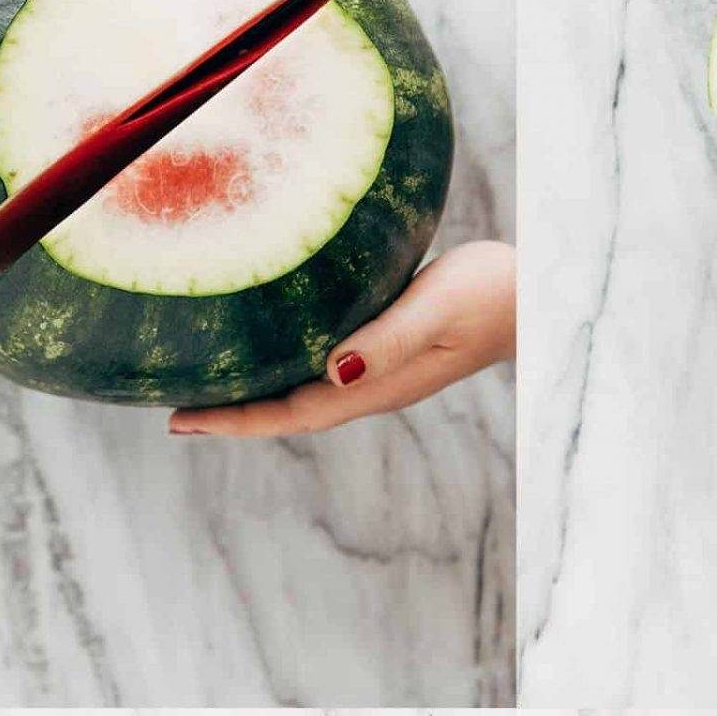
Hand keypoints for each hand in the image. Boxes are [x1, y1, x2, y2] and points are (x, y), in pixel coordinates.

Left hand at [167, 240, 512, 436]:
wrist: (541, 293)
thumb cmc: (493, 292)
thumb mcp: (438, 306)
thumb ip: (388, 339)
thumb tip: (333, 370)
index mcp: (375, 385)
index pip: (289, 414)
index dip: (232, 420)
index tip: (180, 423)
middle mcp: (371, 387)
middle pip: (286, 412)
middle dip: (232, 415)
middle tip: (175, 414)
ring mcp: (380, 371)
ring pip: (302, 393)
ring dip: (255, 395)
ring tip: (207, 388)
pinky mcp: (388, 348)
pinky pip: (321, 367)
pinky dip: (285, 366)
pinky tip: (267, 348)